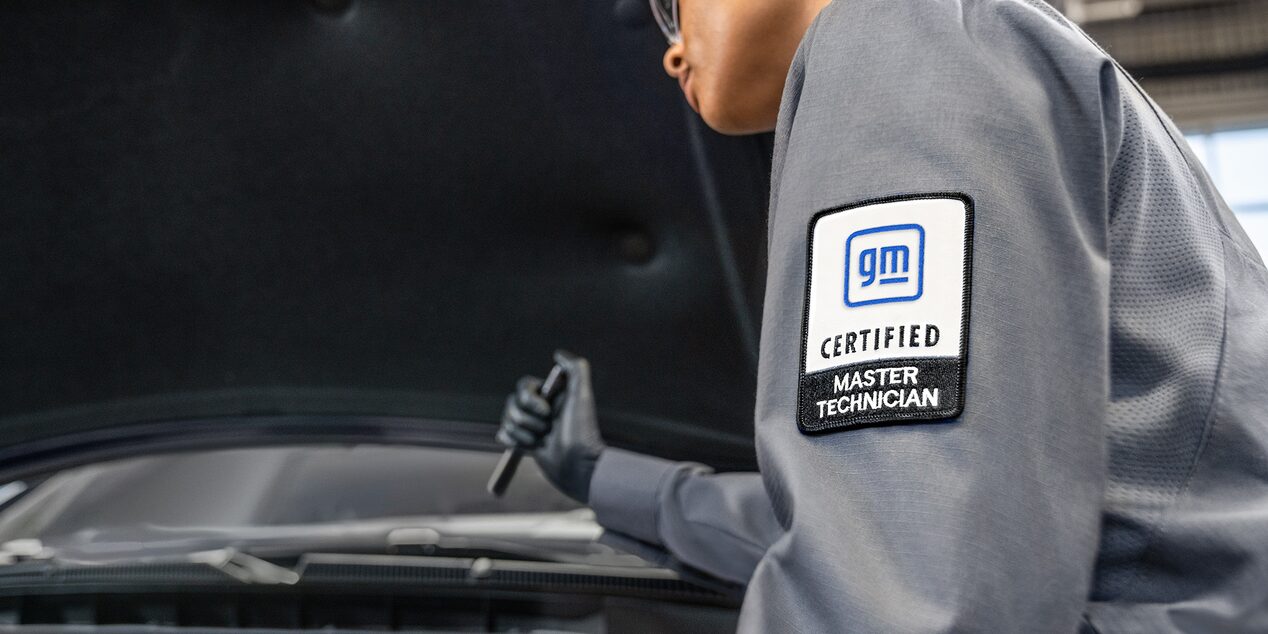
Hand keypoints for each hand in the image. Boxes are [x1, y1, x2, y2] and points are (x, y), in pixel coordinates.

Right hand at [498, 350, 605, 503]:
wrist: (579, 467)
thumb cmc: (581, 432)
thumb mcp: (582, 395)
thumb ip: (575, 368)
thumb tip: (557, 354)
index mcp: (552, 396)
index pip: (524, 386)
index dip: (529, 399)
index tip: (546, 412)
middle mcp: (542, 409)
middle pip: (512, 404)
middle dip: (526, 419)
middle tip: (547, 430)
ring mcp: (533, 426)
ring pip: (507, 421)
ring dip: (523, 433)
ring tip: (543, 443)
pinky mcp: (526, 444)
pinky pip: (504, 435)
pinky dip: (513, 441)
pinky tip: (530, 448)